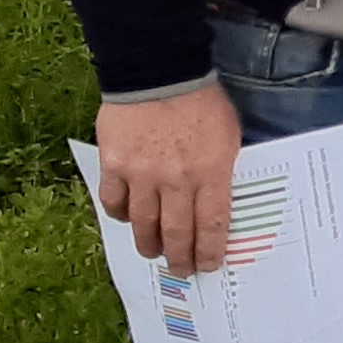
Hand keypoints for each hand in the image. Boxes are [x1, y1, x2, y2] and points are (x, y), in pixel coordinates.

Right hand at [92, 85, 246, 275]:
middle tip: (180, 270)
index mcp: (211, 171)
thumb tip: (219, 204)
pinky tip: (129, 218)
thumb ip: (222, 171)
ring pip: (143, 225)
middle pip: (176, 232)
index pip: (212, 225)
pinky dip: (121, 215)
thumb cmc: (201, 103)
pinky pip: (115, 203)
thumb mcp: (229, 136)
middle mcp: (176, 179)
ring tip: (153, 251)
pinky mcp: (114, 166)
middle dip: (179, 257)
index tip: (208, 265)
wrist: (160, 73)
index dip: (209, 251)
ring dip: (148, 244)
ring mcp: (142, 175)